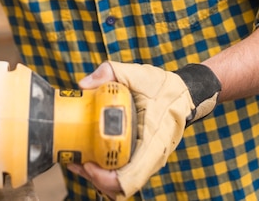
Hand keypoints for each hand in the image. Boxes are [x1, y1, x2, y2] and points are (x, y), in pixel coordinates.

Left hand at [70, 61, 220, 199]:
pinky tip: (92, 154)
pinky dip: (106, 170)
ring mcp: (146, 160)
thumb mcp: (137, 73)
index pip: (130, 178)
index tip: (88, 163)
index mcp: (153, 142)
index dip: (105, 178)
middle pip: (120, 187)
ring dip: (98, 177)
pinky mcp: (142, 156)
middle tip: (76, 161)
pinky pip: (123, 172)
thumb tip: (82, 85)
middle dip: (94, 178)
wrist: (183, 93)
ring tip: (79, 160)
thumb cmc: (163, 87)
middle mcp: (151, 158)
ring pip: (120, 183)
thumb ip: (109, 72)